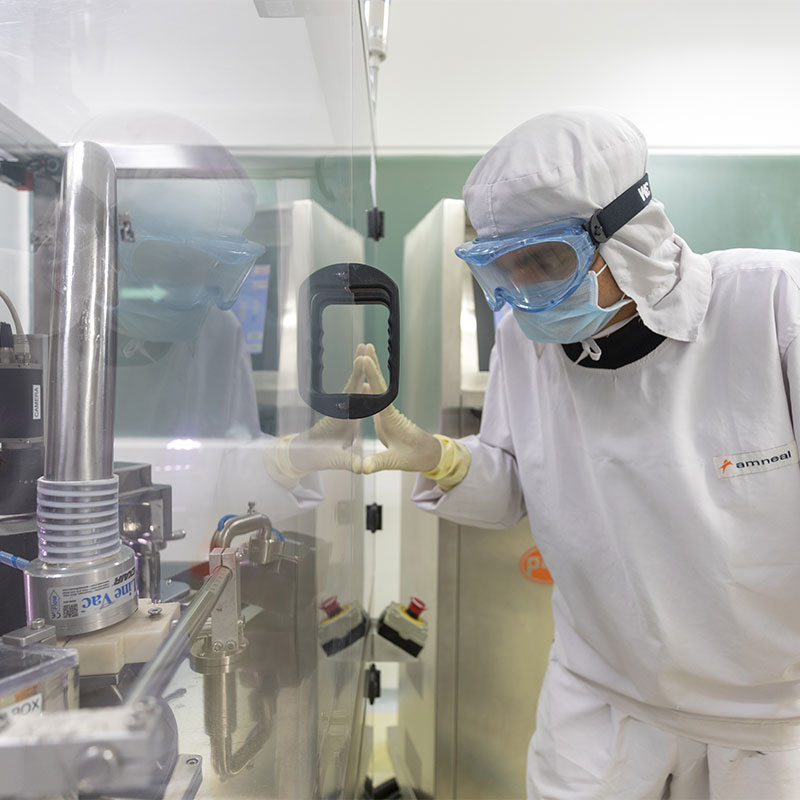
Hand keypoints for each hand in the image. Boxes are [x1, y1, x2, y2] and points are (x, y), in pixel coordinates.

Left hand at [287, 344, 371, 472]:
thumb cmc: (316, 457)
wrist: (303, 456)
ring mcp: (343, 411)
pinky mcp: (345, 416)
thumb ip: (346, 462)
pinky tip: (366, 383)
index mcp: (340, 417)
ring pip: (354, 387)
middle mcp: (341, 410)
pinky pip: (355, 398)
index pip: (352, 394)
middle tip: (365, 345)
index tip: (362, 362)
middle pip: (353, 383)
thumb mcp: (333, 460)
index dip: (357, 378)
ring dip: (360, 371)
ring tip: (367, 353)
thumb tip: (359, 467)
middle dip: (360, 364)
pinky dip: (361, 386)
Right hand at [359, 344, 441, 474]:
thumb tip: (362, 468)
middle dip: (372, 364)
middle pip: (378, 384)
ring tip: (363, 355)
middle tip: (365, 346)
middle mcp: (388, 411)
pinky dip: (369, 387)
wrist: (429, 455)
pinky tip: (363, 382)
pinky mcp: (385, 418)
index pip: (378, 392)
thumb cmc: (416, 456)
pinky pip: (375, 398)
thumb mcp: (396, 461)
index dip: (371, 375)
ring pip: (376, 388)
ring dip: (371, 372)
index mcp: (390, 418)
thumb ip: (378, 463)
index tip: (364, 359)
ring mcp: (387, 413)